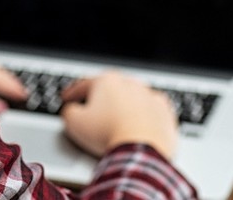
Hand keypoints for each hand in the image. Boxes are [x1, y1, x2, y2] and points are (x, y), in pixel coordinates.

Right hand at [59, 71, 178, 160]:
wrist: (139, 151)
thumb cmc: (107, 135)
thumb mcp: (74, 123)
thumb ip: (68, 111)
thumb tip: (71, 110)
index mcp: (106, 81)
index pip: (84, 85)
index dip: (72, 93)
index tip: (67, 99)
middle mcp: (130, 83)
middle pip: (110, 90)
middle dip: (101, 100)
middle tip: (93, 113)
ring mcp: (149, 96)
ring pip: (132, 99)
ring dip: (123, 107)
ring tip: (115, 123)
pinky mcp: (164, 112)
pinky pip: (150, 112)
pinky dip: (143, 117)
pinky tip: (137, 126)